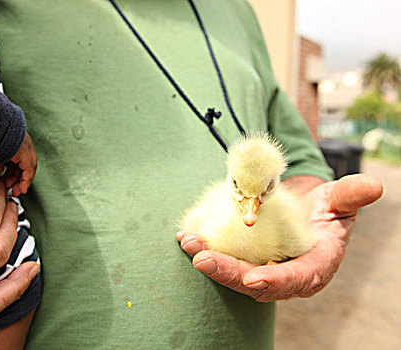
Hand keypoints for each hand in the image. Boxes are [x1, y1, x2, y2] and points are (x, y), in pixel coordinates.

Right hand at [6, 132, 36, 196]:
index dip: (16, 171)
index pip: (20, 156)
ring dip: (23, 180)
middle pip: (26, 161)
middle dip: (19, 177)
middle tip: (14, 189)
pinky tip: (21, 188)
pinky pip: (28, 168)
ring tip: (16, 191)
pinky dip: (25, 179)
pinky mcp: (22, 149)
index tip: (9, 181)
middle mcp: (20, 137)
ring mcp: (23, 142)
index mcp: (12, 135)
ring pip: (29, 165)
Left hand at [176, 174, 382, 301]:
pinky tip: (185, 235)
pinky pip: (223, 257)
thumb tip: (372, 186)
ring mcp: (262, 268)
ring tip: (188, 242)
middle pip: (254, 281)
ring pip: (233, 271)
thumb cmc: (325, 207)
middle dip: (227, 272)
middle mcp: (285, 274)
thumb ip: (350, 195)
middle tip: (201, 257)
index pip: (297, 279)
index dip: (275, 280)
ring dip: (209, 260)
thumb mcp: (340, 200)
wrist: (304, 209)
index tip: (252, 278)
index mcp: (314, 266)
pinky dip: (204, 247)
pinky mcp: (244, 259)